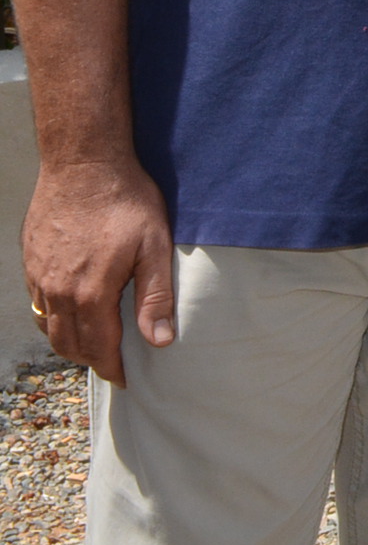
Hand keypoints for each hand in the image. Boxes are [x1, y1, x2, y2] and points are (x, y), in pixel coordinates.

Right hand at [23, 156, 175, 384]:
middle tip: (112, 365)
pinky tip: (71, 313)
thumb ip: (155, 297)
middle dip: (91, 360)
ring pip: (49, 327)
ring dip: (70, 342)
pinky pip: (38, 304)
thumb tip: (160, 341)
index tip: (126, 380)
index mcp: (91, 293)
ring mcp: (39, 277)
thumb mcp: (154, 246)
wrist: (83, 163)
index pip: (100, 347)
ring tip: (93, 345)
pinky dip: (54, 319)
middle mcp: (59, 291)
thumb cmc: (126, 201)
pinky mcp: (31, 262)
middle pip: (69, 344)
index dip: (113, 368)